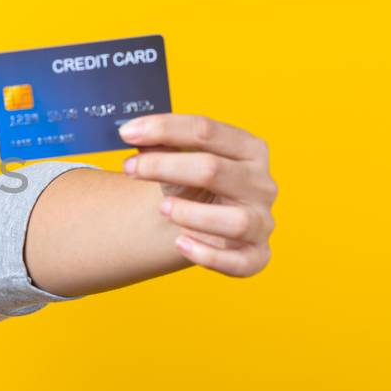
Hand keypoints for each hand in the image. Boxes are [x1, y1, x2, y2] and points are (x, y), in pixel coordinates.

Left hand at [116, 113, 275, 276]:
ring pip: (235, 220)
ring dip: (192, 214)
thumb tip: (134, 133)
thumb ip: (161, 144)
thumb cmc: (193, 184)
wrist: (205, 222)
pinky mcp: (256, 255)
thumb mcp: (179, 160)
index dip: (165, 129)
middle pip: (213, 170)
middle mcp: (261, 184)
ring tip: (163, 208)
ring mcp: (262, 222)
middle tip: (130, 169)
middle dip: (165, 167)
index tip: (127, 133)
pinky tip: (180, 243)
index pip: (207, 131)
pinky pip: (239, 262)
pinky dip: (207, 255)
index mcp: (249, 149)